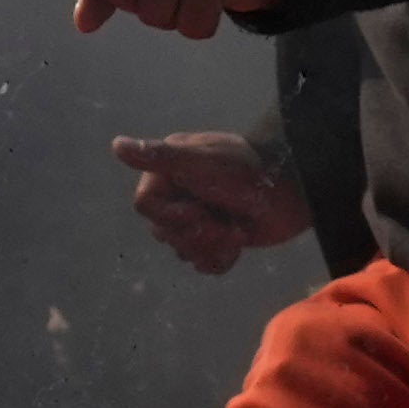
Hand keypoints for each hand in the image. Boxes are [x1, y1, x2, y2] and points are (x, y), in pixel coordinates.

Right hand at [110, 130, 310, 275]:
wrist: (292, 189)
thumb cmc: (243, 170)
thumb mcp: (197, 161)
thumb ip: (158, 155)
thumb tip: (116, 144)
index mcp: (169, 172)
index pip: (145, 207)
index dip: (171, 215)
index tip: (199, 207)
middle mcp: (180, 195)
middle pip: (164, 233)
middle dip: (197, 232)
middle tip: (224, 219)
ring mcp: (200, 219)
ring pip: (184, 252)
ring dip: (212, 246)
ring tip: (236, 230)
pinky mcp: (220, 239)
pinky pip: (204, 263)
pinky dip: (222, 258)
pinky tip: (239, 242)